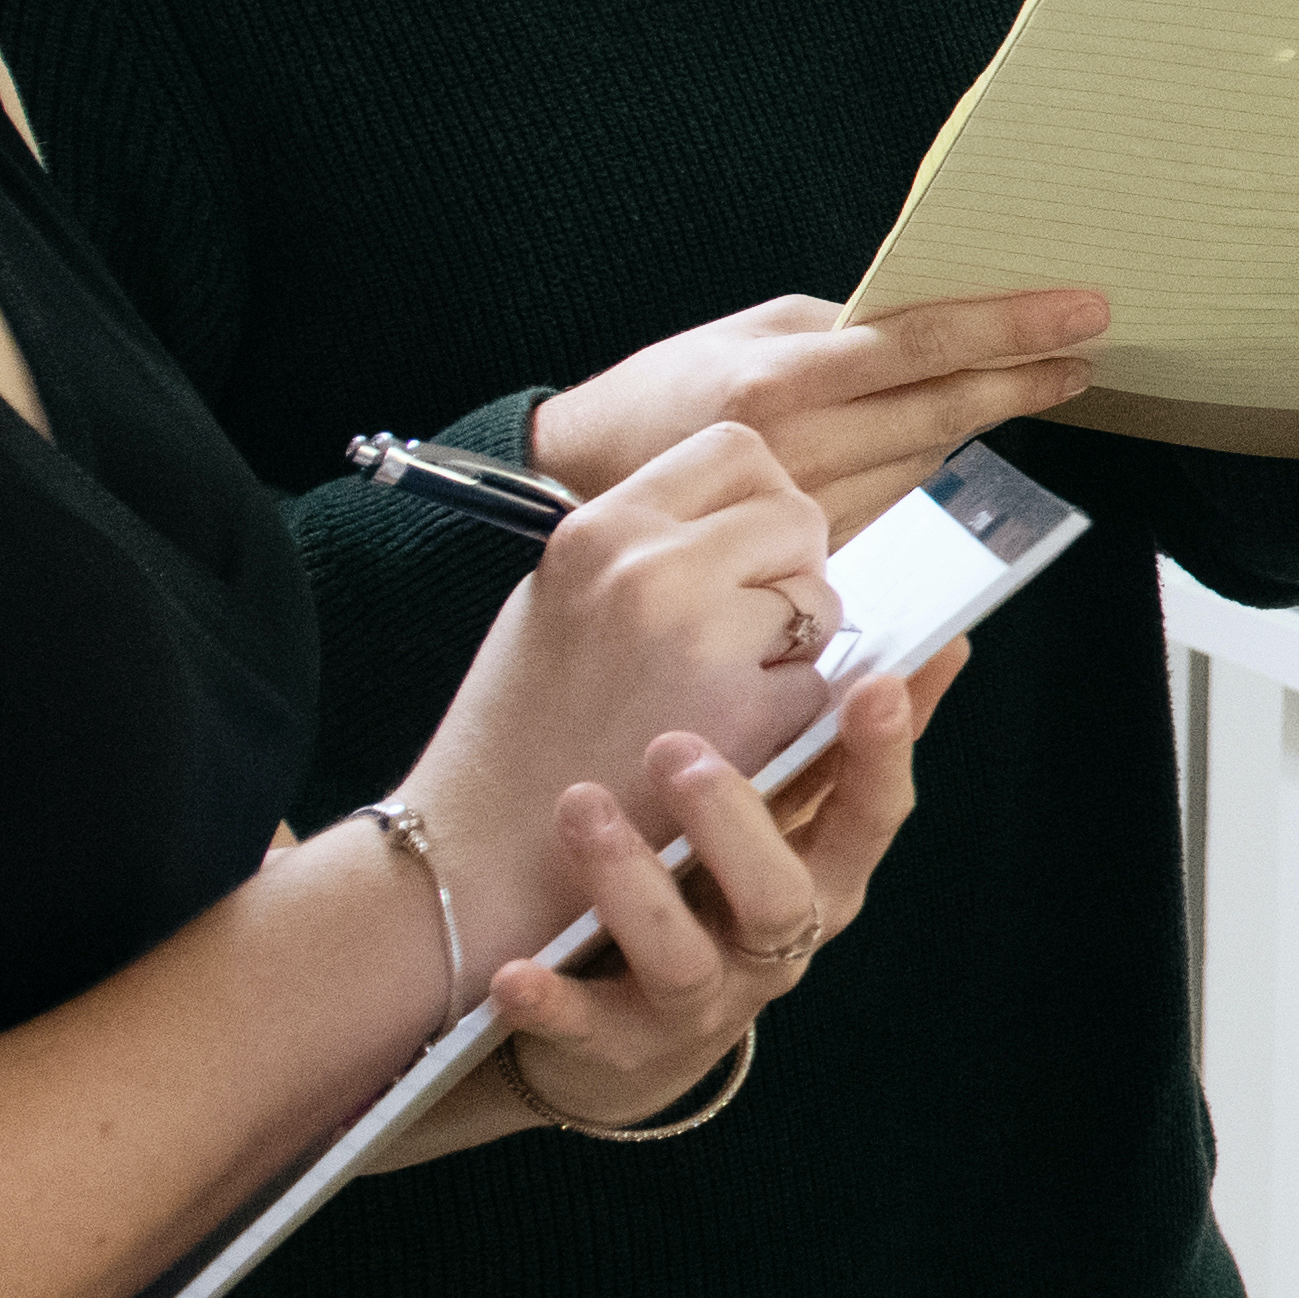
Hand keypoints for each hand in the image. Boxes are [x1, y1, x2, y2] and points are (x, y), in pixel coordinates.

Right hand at [399, 421, 841, 963]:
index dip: (761, 497)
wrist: (478, 848)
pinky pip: (818, 688)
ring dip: (796, 646)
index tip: (748, 547)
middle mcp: (651, 567)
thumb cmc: (522, 724)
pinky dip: (789, 718)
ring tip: (719, 689)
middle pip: (798, 517)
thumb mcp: (564, 597)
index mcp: (602, 526)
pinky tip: (722, 744)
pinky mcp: (741, 717)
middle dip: (792, 570)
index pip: (737, 448)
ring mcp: (701, 640)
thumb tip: (757, 516)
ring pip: (820, 602)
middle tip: (747, 629)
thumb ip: (653, 545)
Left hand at [492, 641, 961, 1128]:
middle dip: (734, 825)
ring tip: (580, 805)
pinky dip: (553, 1003)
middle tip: (677, 748)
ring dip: (631, 886)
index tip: (870, 684)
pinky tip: (514, 972)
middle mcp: (776, 943)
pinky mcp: (623, 1043)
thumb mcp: (794, 816)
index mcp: (823, 875)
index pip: (873, 818)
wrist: (643, 1027)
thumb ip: (853, 736)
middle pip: (779, 897)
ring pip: (682, 958)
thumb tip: (947, 638)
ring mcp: (703, 999)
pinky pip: (588, 1029)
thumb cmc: (722, 885)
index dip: (881, 756)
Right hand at [532, 289, 1106, 529]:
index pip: (918, 345)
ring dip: (974, 419)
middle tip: (1083, 353)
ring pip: (926, 458)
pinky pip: (895, 498)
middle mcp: (795, 451)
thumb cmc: (661, 394)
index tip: (1079, 310)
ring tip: (1023, 379)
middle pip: (941, 410)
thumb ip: (836, 324)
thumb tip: (927, 317)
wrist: (578, 487)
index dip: (1009, 329)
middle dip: (1022, 379)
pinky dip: (921, 460)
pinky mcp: (809, 554)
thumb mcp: (741, 332)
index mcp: (777, 380)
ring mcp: (805, 511)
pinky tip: (936, 431)